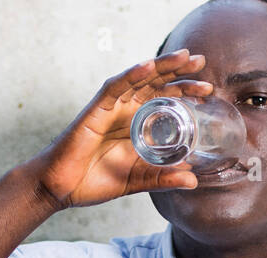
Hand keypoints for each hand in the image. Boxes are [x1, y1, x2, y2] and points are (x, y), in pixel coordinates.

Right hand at [28, 49, 212, 210]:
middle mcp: (124, 111)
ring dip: (161, 67)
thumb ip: (162, 179)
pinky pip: (114, 87)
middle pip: (155, 84)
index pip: (163, 101)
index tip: (207, 92)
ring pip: (139, 79)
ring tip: (184, 58)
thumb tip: (193, 181)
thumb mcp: (136, 181)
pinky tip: (147, 67)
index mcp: (135, 125)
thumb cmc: (91, 183)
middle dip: (178, 72)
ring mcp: (110, 109)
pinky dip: (131, 75)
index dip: (185, 92)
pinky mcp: (94, 111)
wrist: (59, 190)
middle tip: (201, 64)